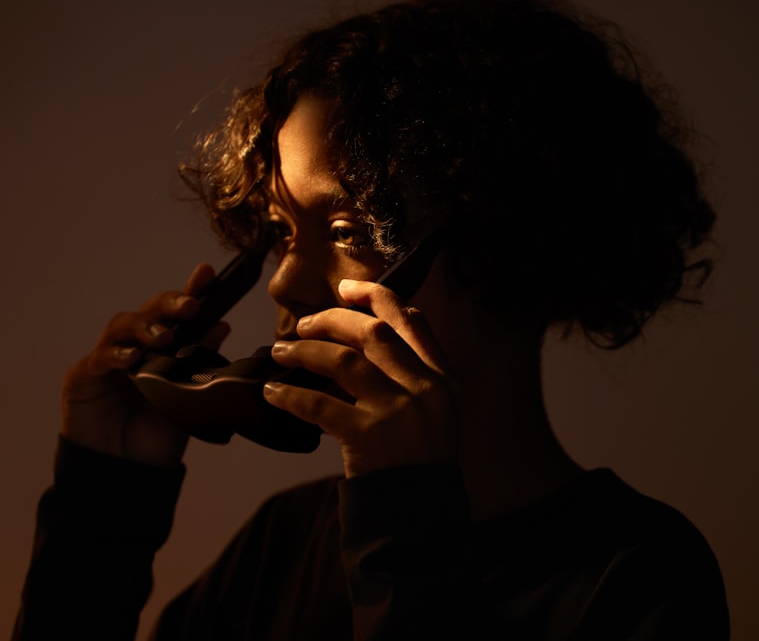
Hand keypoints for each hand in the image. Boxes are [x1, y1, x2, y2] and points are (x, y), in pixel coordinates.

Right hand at [61, 263, 229, 466]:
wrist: (127, 470)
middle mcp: (137, 346)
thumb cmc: (157, 433)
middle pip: (150, 312)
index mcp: (165, 349)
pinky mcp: (84, 376)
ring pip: (123, 327)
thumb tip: (221, 325)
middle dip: (170, 304)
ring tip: (164, 337)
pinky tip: (132, 361)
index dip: (191, 291)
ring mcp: (108, 358)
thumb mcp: (188, 397)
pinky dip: (116, 356)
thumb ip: (200, 362)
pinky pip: (100, 358)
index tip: (207, 273)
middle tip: (190, 305)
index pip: (179, 315)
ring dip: (144, 327)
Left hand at [265, 278, 457, 477]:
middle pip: (372, 332)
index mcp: (441, 377)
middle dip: (331, 320)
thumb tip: (363, 333)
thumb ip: (412, 372)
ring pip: (344, 361)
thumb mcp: (435, 409)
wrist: (421, 513)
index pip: (411, 319)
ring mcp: (397, 412)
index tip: (346, 289)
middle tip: (302, 324)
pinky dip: (291, 395)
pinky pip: (320, 406)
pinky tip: (273, 392)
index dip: (376, 295)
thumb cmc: (420, 459)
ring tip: (280, 352)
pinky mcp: (369, 438)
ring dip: (305, 352)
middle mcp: (424, 388)